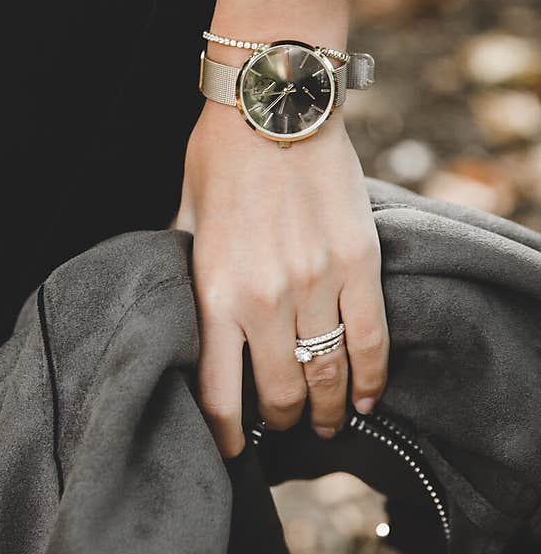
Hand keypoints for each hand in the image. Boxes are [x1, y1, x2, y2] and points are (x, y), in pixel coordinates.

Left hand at [176, 0, 388, 456]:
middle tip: (286, 429)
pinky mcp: (358, 262)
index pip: (218, 390)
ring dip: (330, 410)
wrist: (274, 102)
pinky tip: (368, 400)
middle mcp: (265, 298)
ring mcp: (317, 282)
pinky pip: (372, 337)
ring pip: (329, 373)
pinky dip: (372, 377)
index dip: (224, 434)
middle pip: (281, 391)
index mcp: (214, 292)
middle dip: (283, 423)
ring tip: (329, 423)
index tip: (230, 451)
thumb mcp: (183, 218)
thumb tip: (181, 304)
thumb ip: (186, 269)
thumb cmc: (219, 156)